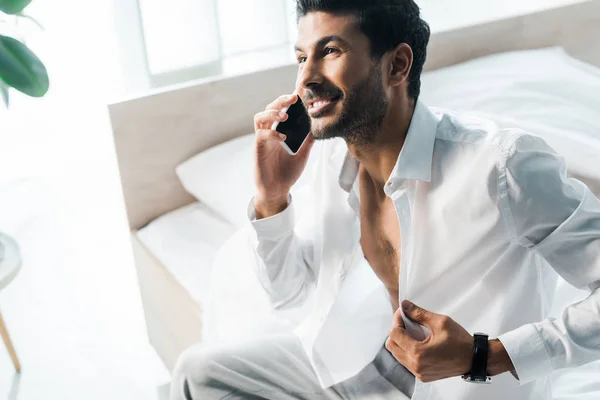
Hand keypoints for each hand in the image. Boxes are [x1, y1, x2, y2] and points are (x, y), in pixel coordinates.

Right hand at [253, 93, 314, 217]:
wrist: (277, 190)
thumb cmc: (288, 172)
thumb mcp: (303, 154)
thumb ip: (308, 141)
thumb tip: (318, 127)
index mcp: (279, 131)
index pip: (281, 110)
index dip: (287, 101)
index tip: (299, 94)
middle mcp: (269, 132)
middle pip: (269, 109)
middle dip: (280, 101)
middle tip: (292, 99)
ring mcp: (262, 140)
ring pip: (260, 118)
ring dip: (272, 113)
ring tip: (284, 116)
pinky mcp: (258, 149)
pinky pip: (261, 135)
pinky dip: (272, 133)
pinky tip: (283, 137)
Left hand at [386, 301, 473, 381]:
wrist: (474, 359)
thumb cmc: (460, 342)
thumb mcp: (440, 322)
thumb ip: (419, 314)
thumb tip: (405, 306)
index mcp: (418, 353)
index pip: (394, 334)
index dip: (397, 320)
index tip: (404, 313)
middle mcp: (416, 365)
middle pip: (391, 345)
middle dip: (397, 330)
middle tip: (407, 321)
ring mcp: (419, 373)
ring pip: (397, 354)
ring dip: (401, 341)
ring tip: (414, 331)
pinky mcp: (423, 376)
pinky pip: (406, 362)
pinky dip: (408, 350)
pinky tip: (418, 342)